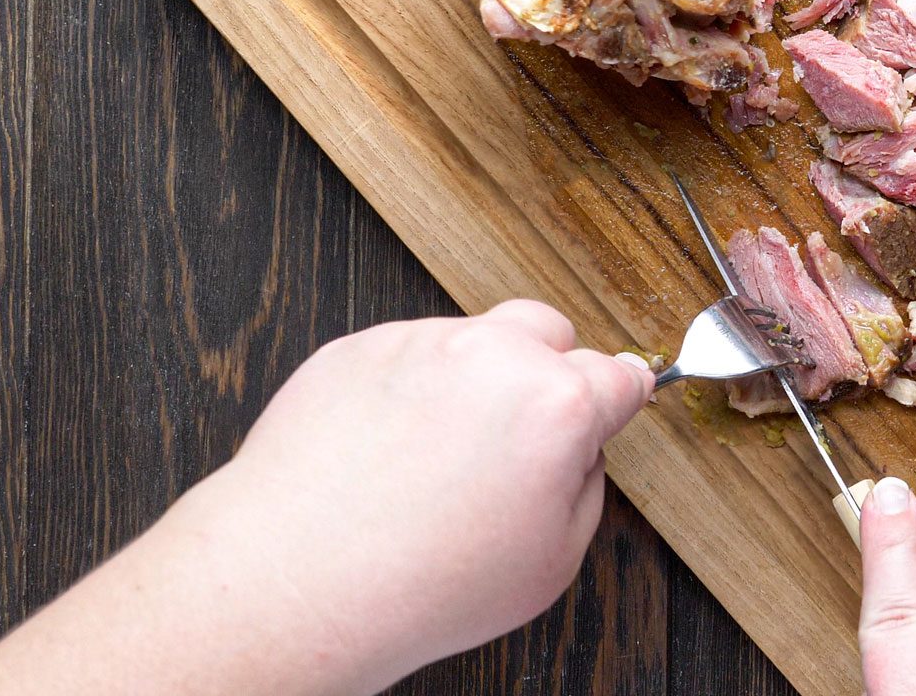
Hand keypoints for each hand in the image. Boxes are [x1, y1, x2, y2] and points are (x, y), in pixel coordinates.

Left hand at [177, 302, 654, 686]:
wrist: (297, 581)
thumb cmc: (418, 584)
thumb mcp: (552, 562)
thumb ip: (585, 486)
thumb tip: (580, 452)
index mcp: (555, 406)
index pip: (618, 374)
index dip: (618, 397)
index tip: (614, 401)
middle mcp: (492, 356)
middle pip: (550, 331)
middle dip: (548, 372)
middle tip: (520, 435)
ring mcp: (419, 342)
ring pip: (473, 339)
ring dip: (473, 380)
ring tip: (435, 459)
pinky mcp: (358, 347)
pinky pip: (404, 353)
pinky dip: (407, 389)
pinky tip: (387, 451)